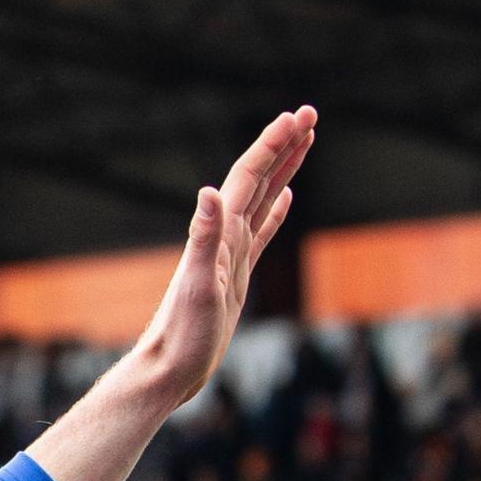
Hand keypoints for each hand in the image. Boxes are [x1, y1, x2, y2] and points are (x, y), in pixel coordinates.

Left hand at [125, 106, 315, 409]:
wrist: (170, 367)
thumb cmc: (183, 334)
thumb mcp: (198, 286)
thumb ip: (203, 238)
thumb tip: (210, 193)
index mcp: (219, 234)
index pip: (249, 177)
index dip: (272, 144)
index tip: (299, 116)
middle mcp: (225, 236)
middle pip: (259, 178)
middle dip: (284, 144)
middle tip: (310, 112)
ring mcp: (233, 253)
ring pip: (264, 198)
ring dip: (283, 168)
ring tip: (305, 139)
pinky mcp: (238, 273)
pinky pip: (261, 232)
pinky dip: (276, 211)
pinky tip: (286, 198)